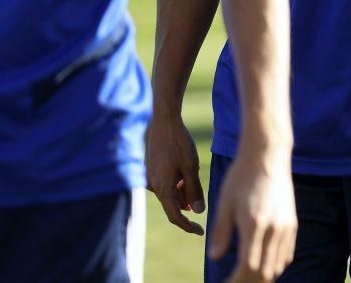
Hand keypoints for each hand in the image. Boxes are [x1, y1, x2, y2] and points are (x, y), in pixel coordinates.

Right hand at [145, 108, 205, 234]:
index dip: (188, 226)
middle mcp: (153, 185)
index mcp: (162, 188)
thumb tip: (198, 211)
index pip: (175, 217)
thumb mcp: (190, 166)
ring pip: (168, 193)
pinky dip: (175, 183)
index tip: (201, 231)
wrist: (163, 119)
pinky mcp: (150, 169)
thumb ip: (193, 190)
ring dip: (181, 193)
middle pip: (172, 205)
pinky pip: (164, 183)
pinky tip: (183, 172)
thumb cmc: (178, 142)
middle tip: (200, 200)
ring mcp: (150, 177)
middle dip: (187, 205)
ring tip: (192, 181)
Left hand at [208, 148, 296, 282]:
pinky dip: (276, 265)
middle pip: (264, 272)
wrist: (268, 154)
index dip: (236, 280)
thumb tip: (215, 257)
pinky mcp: (292, 222)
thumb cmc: (243, 175)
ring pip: (278, 266)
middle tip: (235, 281)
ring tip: (247, 276)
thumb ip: (221, 231)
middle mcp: (273, 228)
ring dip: (263, 276)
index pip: (247, 266)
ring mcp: (286, 226)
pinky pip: (287, 255)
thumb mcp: (226, 201)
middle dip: (248, 282)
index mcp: (254, 224)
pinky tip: (264, 264)